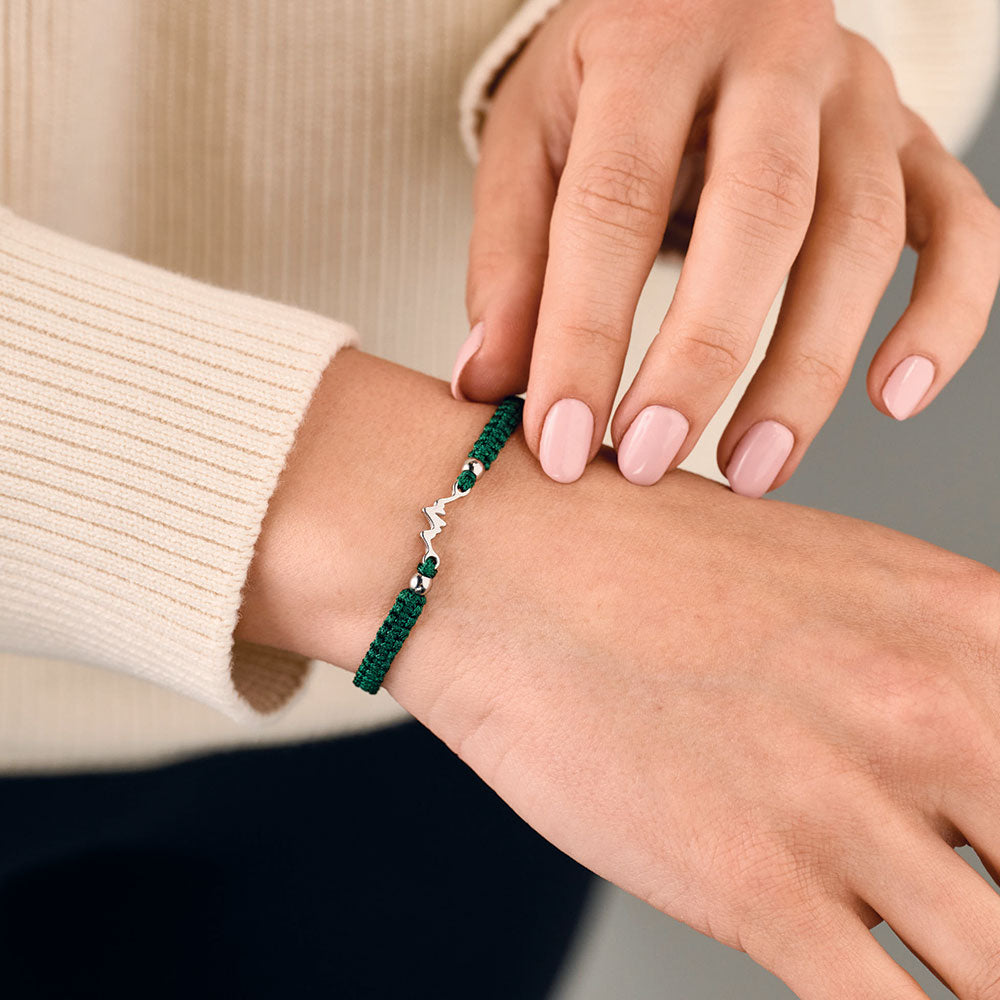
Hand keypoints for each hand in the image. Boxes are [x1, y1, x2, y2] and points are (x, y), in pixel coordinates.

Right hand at [243, 348, 999, 998]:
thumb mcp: (832, 585)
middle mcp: (934, 709)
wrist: (503, 562)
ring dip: (975, 976)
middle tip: (975, 930)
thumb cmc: (645, 562)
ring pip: (998, 970)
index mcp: (973, 626)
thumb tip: (977, 789)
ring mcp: (848, 802)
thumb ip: (937, 682)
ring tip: (936, 962)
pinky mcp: (759, 886)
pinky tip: (873, 993)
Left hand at [452, 0, 999, 495]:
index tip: (561, 445)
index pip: (614, 205)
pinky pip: (962, 229)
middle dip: (702, 358)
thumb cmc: (599, 85)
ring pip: (864, 235)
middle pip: (758, 215)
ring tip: (751, 470)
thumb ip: (508, 262)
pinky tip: (891, 397)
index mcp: (651, 41)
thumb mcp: (526, 146)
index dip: (584, 338)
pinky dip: (945, 318)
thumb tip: (486, 386)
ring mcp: (860, 96)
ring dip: (808, 369)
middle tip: (654, 465)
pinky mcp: (913, 139)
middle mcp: (772, 56)